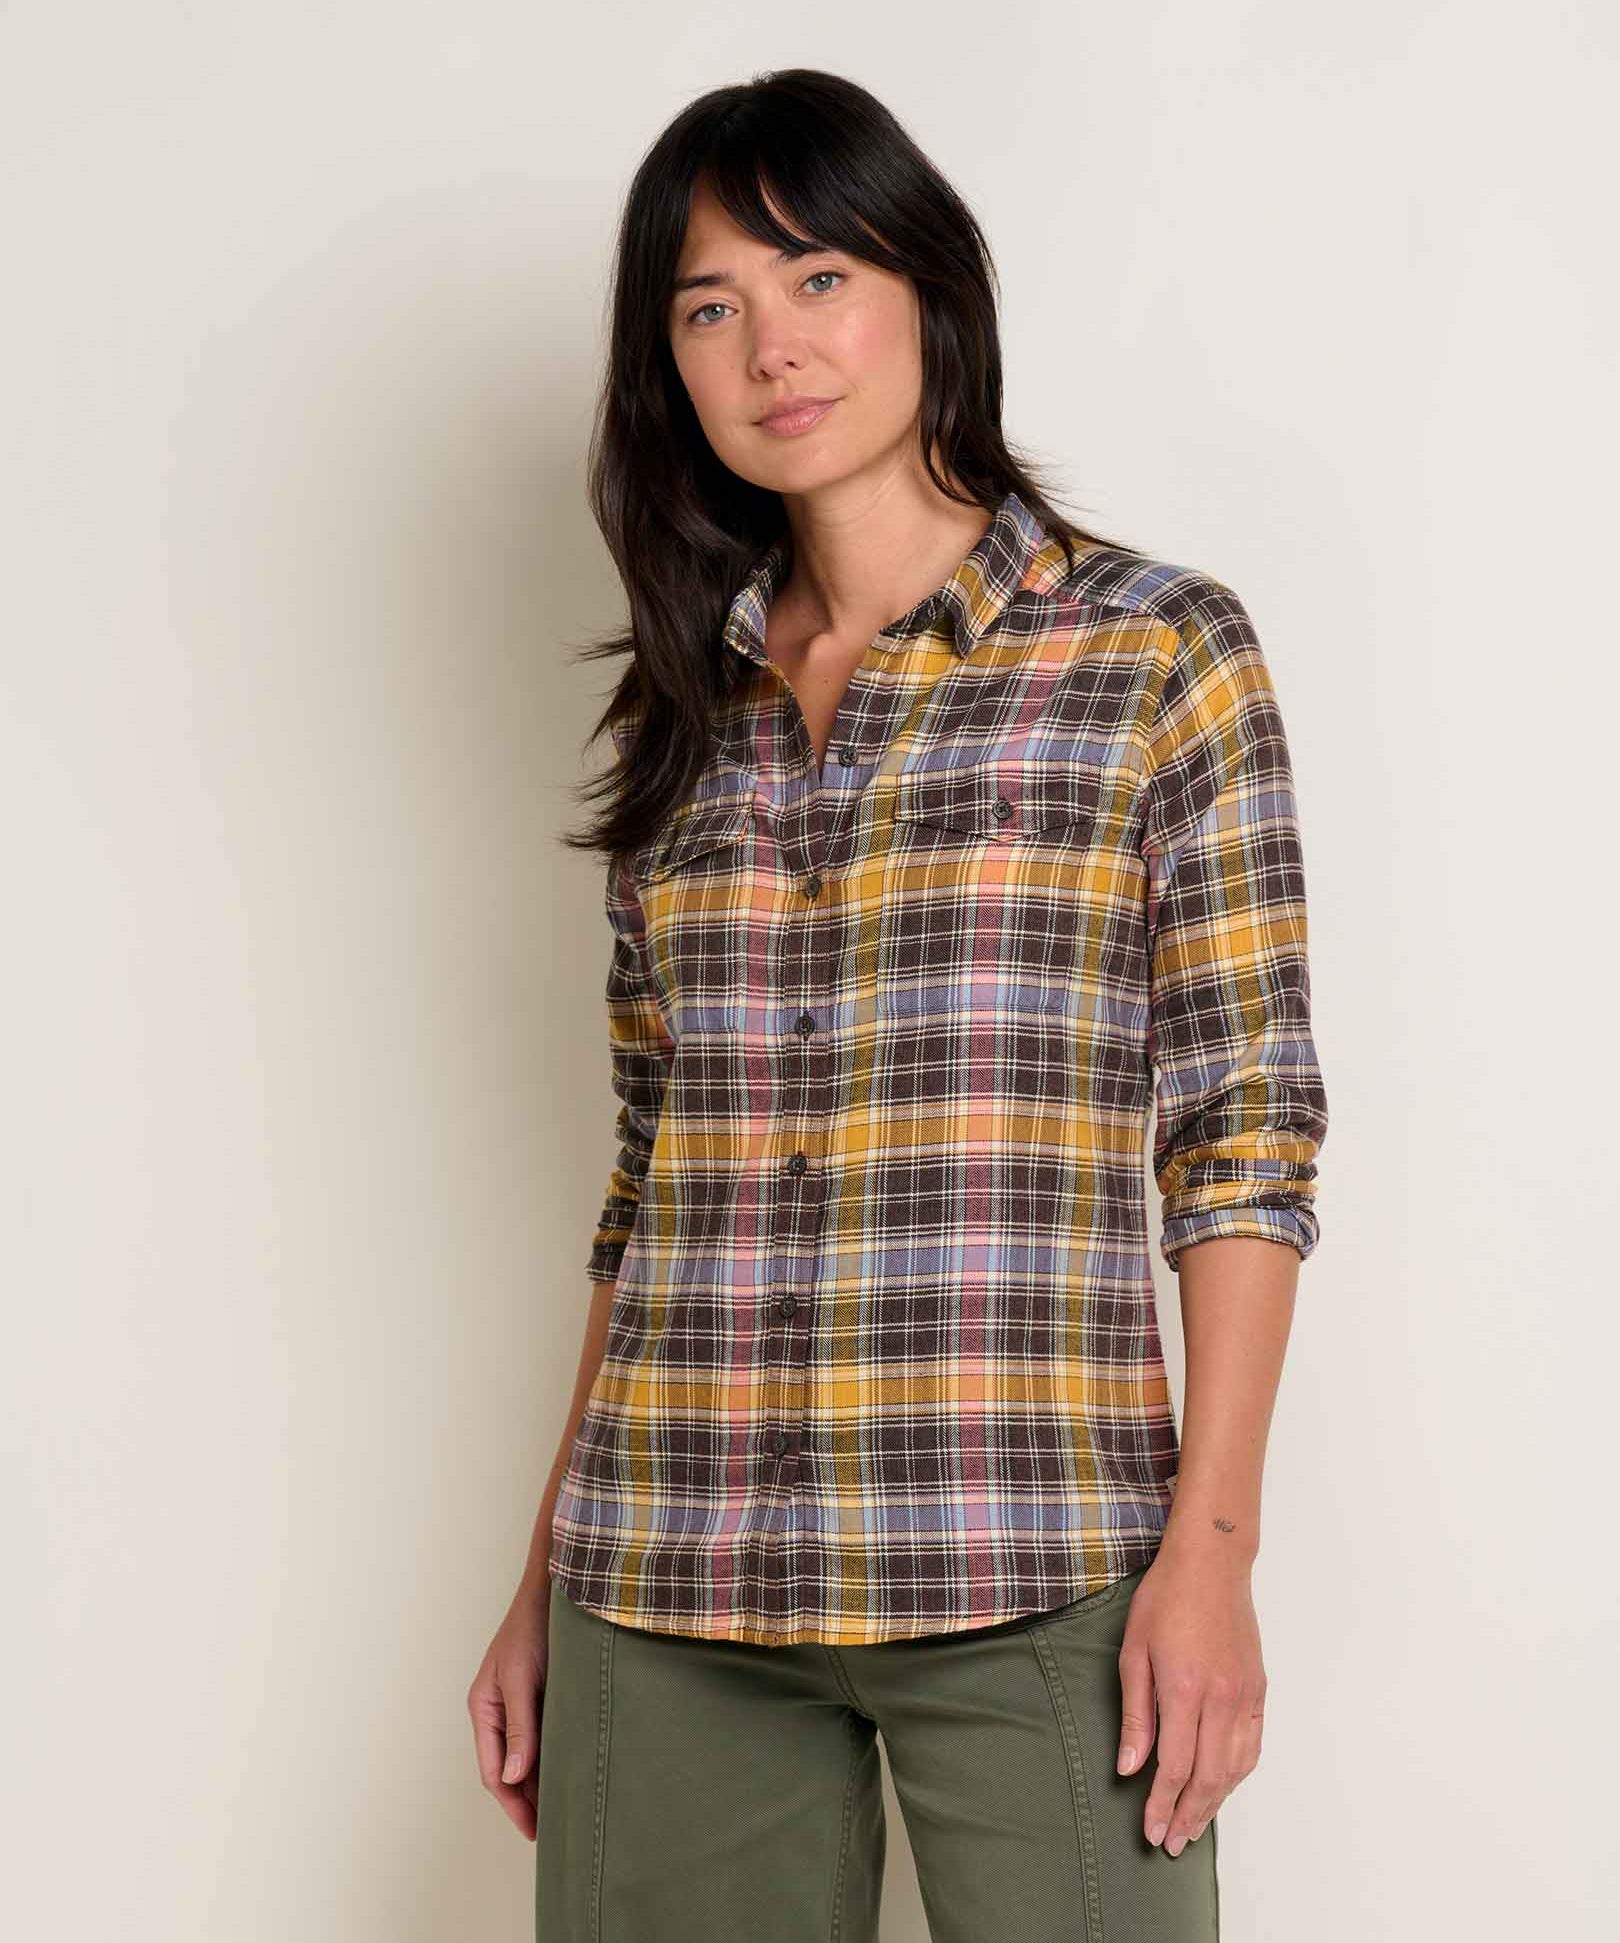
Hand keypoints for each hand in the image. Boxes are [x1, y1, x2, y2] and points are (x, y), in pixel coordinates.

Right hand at [467, 1575, 550, 1839]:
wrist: (559, 1588)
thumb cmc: (533, 1628)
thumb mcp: (522, 1679)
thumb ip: (519, 1727)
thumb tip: (514, 1777)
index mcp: (484, 1708)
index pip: (494, 1772)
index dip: (514, 1805)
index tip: (535, 1831)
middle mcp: (499, 1710)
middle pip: (510, 1769)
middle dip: (528, 1801)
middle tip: (554, 1831)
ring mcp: (520, 1704)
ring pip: (528, 1755)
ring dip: (542, 1780)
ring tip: (565, 1809)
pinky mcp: (542, 1695)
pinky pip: (544, 1736)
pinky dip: (554, 1756)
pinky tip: (572, 1770)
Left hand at [1115, 1543, 1266, 1854]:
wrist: (1211, 1564)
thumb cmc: (1165, 1599)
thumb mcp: (1134, 1652)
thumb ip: (1135, 1714)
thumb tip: (1129, 1767)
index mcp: (1184, 1689)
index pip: (1175, 1767)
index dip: (1162, 1804)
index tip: (1150, 1830)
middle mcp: (1220, 1698)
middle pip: (1208, 1777)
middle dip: (1188, 1816)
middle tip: (1171, 1843)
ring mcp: (1244, 1695)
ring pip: (1234, 1768)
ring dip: (1214, 1803)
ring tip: (1194, 1826)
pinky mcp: (1258, 1690)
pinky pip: (1251, 1746)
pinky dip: (1237, 1775)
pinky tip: (1222, 1787)